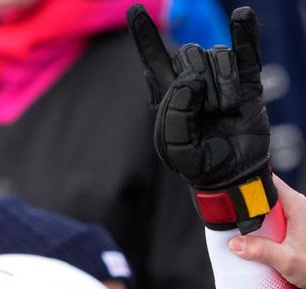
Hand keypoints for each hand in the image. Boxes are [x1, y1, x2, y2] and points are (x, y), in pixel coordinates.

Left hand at [127, 4, 274, 232]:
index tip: (135, 10)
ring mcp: (220, 79)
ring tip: (226, 112)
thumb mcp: (175, 148)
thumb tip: (191, 78)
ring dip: (223, 87)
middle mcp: (193, 82)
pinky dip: (246, 35)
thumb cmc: (198, 164)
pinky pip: (248, 51)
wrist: (232, 177)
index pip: (154, 59)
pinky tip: (242, 17)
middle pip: (188, 53)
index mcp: (168, 96)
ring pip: (217, 56)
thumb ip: (174, 114)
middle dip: (196, 82)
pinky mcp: (248, 81)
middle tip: (206, 113)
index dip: (145, 35)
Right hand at [229, 176, 305, 286]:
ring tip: (242, 236)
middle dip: (247, 209)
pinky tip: (255, 243)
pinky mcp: (293, 228)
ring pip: (267, 212)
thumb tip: (236, 244)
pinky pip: (272, 223)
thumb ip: (262, 251)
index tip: (232, 196)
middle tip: (233, 223)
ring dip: (254, 223)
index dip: (249, 185)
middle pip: (264, 197)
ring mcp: (295, 216)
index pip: (269, 182)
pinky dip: (262, 231)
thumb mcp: (288, 260)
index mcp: (297, 205)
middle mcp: (297, 206)